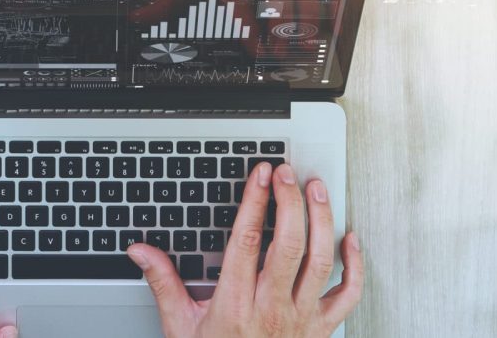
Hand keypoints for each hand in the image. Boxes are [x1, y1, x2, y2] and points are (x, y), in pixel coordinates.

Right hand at [126, 162, 364, 337]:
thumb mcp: (180, 326)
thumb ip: (163, 283)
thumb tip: (141, 252)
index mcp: (235, 305)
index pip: (246, 242)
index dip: (254, 202)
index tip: (259, 176)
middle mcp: (272, 308)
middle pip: (288, 244)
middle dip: (290, 201)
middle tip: (286, 173)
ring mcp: (301, 318)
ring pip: (320, 260)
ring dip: (322, 220)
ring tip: (317, 190)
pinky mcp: (321, 328)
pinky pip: (348, 293)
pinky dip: (355, 264)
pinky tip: (350, 238)